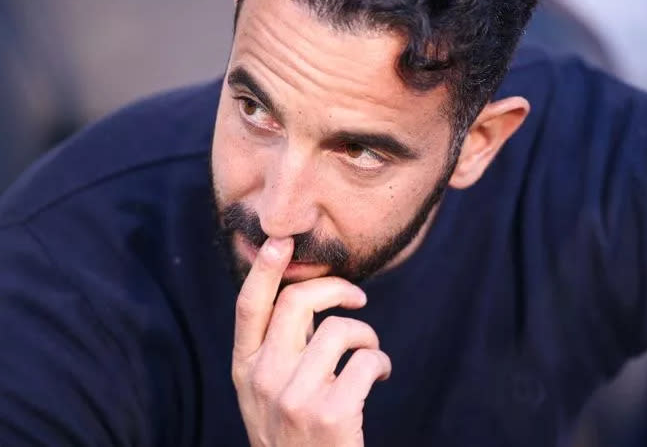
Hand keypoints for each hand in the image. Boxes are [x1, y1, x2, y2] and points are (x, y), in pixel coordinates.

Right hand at [231, 238, 391, 446]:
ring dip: (366, 335)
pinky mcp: (329, 413)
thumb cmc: (292, 433)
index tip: (282, 240)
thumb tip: (305, 295)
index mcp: (244, 368)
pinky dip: (381, 362)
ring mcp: (294, 397)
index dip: (264, 268)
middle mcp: (262, 378)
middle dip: (336, 288)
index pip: (248, 306)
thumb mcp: (265, 392)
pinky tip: (380, 376)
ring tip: (370, 353)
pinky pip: (366, 360)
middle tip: (358, 297)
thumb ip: (275, 349)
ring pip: (339, 330)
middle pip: (297, 302)